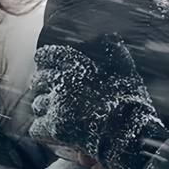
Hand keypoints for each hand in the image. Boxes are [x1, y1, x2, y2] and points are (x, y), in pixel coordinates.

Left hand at [30, 38, 168, 168]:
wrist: (131, 133)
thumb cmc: (130, 100)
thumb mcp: (124, 67)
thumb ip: (113, 48)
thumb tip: (109, 35)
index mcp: (75, 64)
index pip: (46, 56)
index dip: (44, 61)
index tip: (44, 66)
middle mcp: (62, 81)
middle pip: (39, 81)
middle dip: (44, 87)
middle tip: (52, 94)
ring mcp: (57, 105)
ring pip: (38, 104)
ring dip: (45, 108)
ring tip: (56, 113)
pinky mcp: (55, 128)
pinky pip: (37, 128)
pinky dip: (43, 130)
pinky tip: (53, 131)